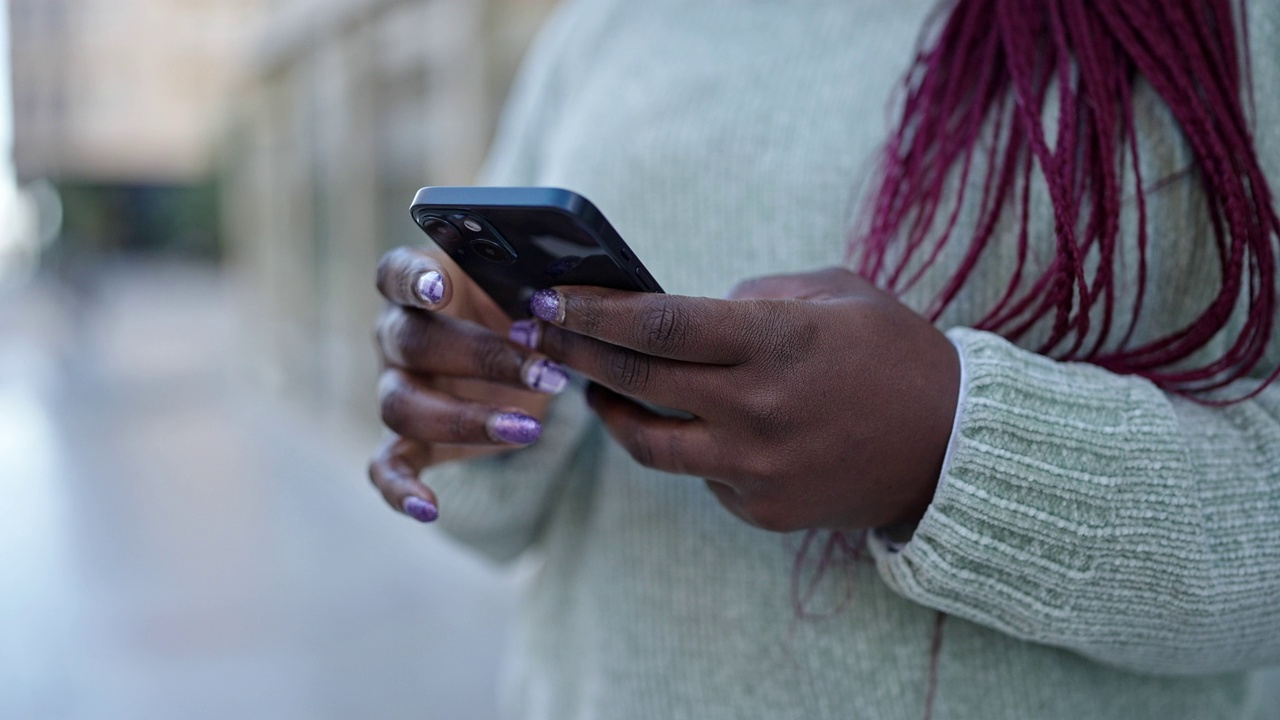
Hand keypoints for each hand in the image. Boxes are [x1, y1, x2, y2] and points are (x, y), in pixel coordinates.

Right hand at [368, 246, 569, 522]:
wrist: (521, 361)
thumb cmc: (523, 313)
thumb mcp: (533, 294)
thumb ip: (536, 288)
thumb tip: (566, 296)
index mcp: (423, 284)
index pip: (396, 273)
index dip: (413, 280)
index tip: (440, 289)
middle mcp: (396, 334)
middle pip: (413, 343)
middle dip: (483, 359)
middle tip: (546, 373)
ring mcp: (396, 387)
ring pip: (403, 405)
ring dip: (464, 419)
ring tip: (528, 428)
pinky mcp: (405, 439)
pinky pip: (387, 465)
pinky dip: (400, 488)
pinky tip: (428, 508)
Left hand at [529, 267, 959, 531]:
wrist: (952, 449)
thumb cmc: (895, 354)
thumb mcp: (837, 293)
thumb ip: (756, 295)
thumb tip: (686, 310)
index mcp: (777, 342)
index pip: (659, 325)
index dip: (594, 312)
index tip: (547, 298)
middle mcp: (757, 409)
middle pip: (637, 381)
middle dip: (575, 352)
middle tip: (537, 333)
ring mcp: (755, 467)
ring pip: (648, 443)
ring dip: (609, 411)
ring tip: (591, 385)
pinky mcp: (759, 508)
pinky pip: (697, 473)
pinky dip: (683, 444)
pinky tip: (689, 422)